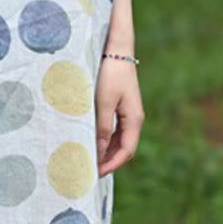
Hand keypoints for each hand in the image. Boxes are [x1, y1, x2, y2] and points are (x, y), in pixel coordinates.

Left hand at [95, 58, 144, 176]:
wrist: (115, 50)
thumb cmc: (110, 74)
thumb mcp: (103, 102)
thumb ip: (102, 127)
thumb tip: (99, 151)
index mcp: (134, 119)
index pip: (126, 151)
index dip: (112, 165)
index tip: (95, 174)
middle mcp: (134, 118)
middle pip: (123, 148)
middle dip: (108, 161)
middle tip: (89, 171)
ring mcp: (128, 113)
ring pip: (118, 140)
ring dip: (105, 151)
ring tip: (88, 159)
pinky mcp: (120, 106)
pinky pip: (114, 130)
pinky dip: (104, 139)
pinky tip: (91, 141)